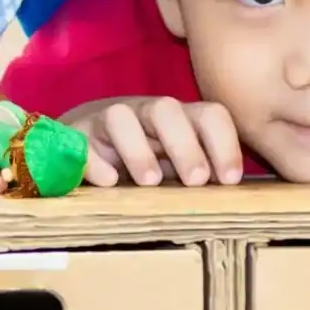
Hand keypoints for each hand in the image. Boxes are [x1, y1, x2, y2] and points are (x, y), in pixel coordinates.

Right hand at [62, 97, 242, 187]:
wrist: (80, 143)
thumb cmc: (139, 159)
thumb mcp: (173, 163)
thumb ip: (199, 173)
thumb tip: (235, 200)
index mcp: (178, 120)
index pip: (209, 115)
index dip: (224, 143)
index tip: (229, 180)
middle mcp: (143, 114)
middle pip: (167, 109)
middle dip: (184, 144)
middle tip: (195, 180)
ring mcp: (105, 121)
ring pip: (120, 116)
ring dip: (138, 149)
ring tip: (150, 181)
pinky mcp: (74, 137)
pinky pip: (80, 142)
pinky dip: (95, 160)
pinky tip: (108, 183)